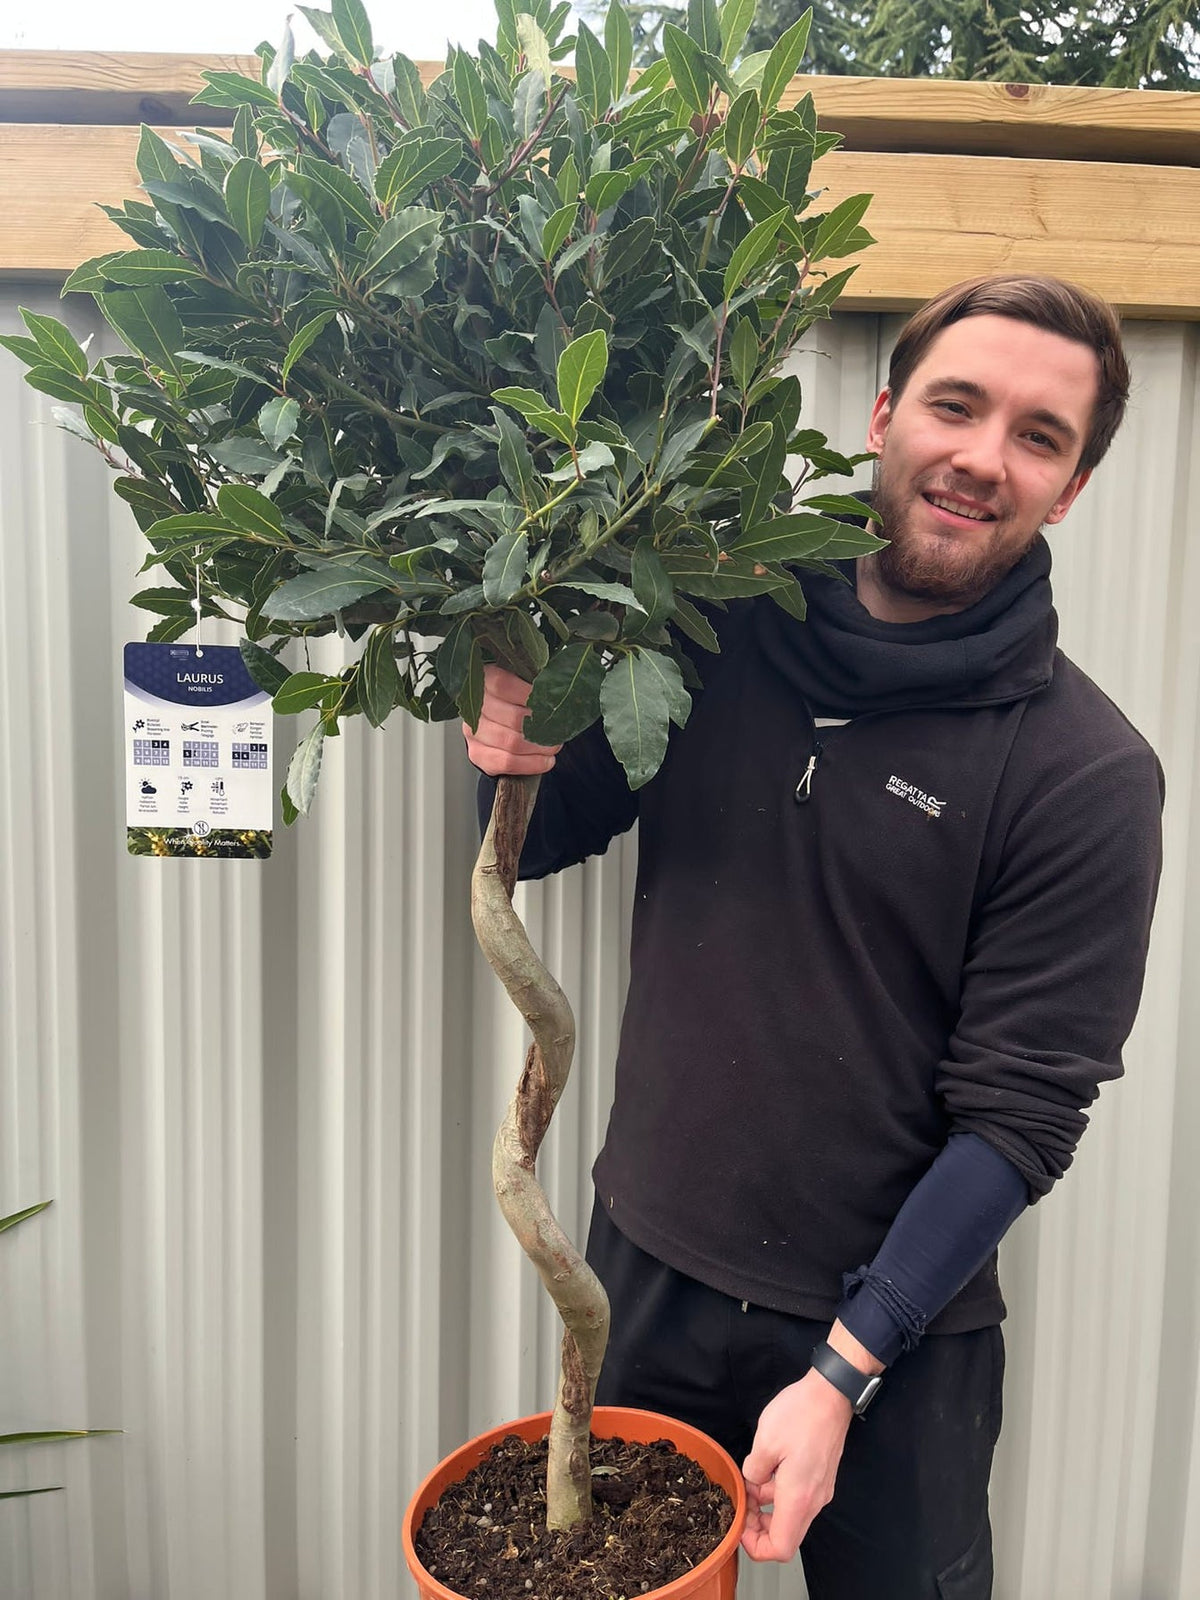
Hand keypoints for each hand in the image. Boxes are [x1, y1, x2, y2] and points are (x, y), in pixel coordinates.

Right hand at [463, 665, 561, 776]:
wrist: (498, 724)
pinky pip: (506, 762)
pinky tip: (546, 761)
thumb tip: (558, 689)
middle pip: (513, 717)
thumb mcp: (522, 684)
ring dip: (540, 747)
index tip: (551, 701)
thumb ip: (534, 683)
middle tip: (560, 729)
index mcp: (483, 680)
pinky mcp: (476, 754)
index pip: (504, 685)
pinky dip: (531, 764)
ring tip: (554, 746)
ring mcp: (472, 731)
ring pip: (511, 742)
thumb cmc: (515, 701)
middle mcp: (474, 707)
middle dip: (542, 726)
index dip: (530, 694)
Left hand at [740, 1371, 852, 1562]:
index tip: (740, 1526)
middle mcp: (813, 1501)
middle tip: (742, 1503)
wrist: (831, 1393)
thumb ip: (753, 1471)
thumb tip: (754, 1482)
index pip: (780, 1549)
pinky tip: (767, 1468)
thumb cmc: (799, 1415)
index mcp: (798, 1498)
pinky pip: (798, 1498)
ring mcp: (820, 1489)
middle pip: (787, 1536)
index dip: (756, 1547)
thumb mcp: (764, 1442)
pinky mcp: (821, 1477)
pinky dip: (779, 1493)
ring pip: (791, 1516)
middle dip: (759, 1528)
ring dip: (767, 1507)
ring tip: (750, 1479)